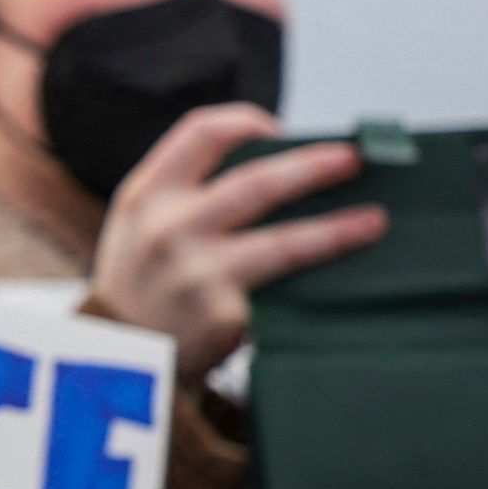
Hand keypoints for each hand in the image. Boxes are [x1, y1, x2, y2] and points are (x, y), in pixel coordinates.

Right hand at [88, 106, 385, 385]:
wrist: (113, 365)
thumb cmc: (141, 288)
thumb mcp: (138, 227)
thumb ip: (187, 194)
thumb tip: (281, 167)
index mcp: (145, 195)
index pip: (201, 133)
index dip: (246, 123)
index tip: (278, 131)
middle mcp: (168, 228)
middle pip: (256, 181)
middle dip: (313, 166)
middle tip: (352, 159)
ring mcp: (196, 273)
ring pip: (284, 241)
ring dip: (337, 228)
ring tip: (374, 221)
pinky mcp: (223, 315)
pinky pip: (281, 290)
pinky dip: (317, 281)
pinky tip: (346, 280)